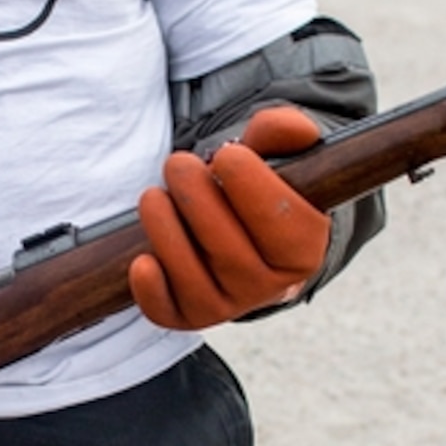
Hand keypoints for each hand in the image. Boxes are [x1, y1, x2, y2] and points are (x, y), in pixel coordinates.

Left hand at [130, 105, 329, 330]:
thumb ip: (283, 135)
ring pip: (194, 279)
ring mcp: (229, 305)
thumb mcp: (274, 157)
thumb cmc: (256, 190)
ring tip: (153, 196)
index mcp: (303, 249)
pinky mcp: (189, 316)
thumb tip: (297, 129)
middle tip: (177, 163)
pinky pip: (167, 313)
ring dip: (166, 233)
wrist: (238, 232)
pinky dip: (150, 290)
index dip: (251, 186)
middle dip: (197, 200)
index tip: (227, 155)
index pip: (281, 225)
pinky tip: (142, 259)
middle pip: (230, 252)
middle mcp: (269, 286)